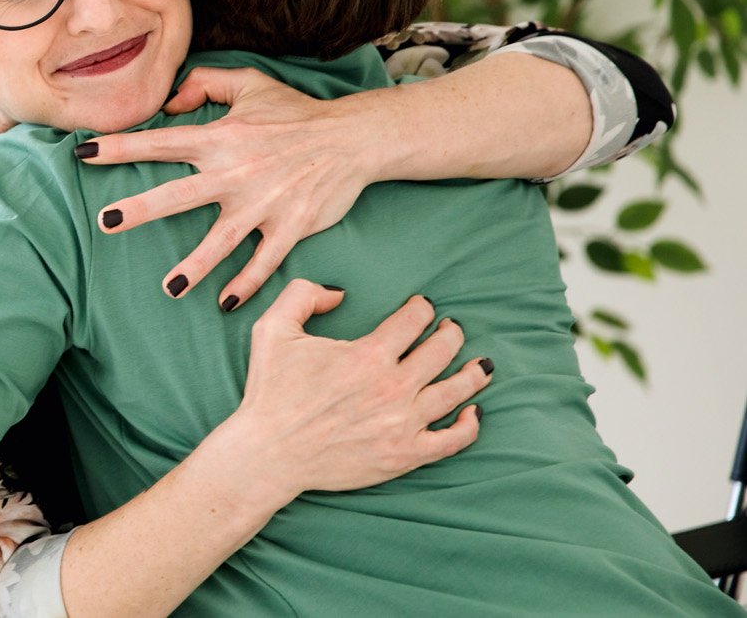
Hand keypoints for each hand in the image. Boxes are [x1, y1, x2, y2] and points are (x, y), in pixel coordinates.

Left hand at [77, 67, 377, 308]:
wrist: (353, 139)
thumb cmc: (295, 113)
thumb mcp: (250, 84)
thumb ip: (206, 83)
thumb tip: (168, 102)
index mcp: (221, 138)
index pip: (160, 142)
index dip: (120, 146)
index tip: (83, 152)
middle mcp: (237, 171)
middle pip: (180, 194)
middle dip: (142, 209)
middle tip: (105, 223)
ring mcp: (264, 202)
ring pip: (222, 239)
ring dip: (196, 265)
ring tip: (170, 286)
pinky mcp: (290, 225)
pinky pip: (264, 260)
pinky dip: (246, 283)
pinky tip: (225, 303)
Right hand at [232, 280, 489, 502]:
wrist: (269, 453)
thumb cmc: (270, 392)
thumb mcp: (272, 328)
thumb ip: (303, 295)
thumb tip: (339, 294)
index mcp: (368, 355)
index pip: (414, 319)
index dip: (421, 307)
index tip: (421, 307)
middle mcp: (393, 387)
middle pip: (443, 349)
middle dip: (450, 333)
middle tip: (449, 329)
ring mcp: (403, 423)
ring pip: (457, 390)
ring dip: (473, 372)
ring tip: (479, 364)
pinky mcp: (405, 454)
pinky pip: (453, 439)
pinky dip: (469, 423)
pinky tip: (472, 411)